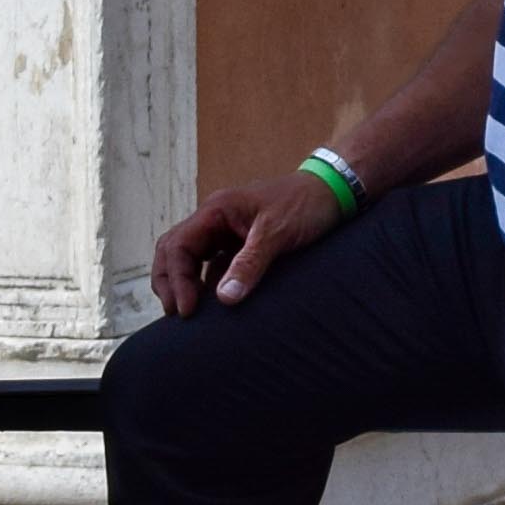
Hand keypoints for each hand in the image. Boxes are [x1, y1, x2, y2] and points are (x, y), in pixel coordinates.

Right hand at [154, 169, 342, 317]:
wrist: (335, 191)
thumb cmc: (306, 204)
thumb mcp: (277, 233)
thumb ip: (250, 263)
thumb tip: (224, 298)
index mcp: (216, 210)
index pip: (177, 246)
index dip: (176, 279)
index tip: (186, 309)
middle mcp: (215, 219)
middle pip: (174, 251)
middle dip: (170, 282)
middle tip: (178, 314)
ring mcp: (227, 231)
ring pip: (191, 258)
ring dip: (186, 284)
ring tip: (190, 313)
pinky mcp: (241, 242)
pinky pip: (214, 264)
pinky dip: (208, 283)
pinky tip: (215, 304)